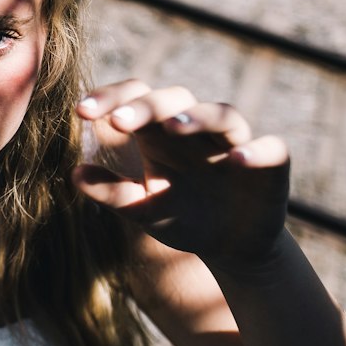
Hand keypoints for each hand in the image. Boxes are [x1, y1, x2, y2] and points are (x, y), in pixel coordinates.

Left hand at [73, 80, 289, 267]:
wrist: (229, 247)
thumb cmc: (181, 216)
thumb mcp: (143, 210)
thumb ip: (112, 192)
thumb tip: (74, 174)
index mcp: (160, 133)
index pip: (134, 99)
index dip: (109, 99)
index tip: (80, 111)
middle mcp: (197, 129)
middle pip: (173, 100)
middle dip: (145, 107)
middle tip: (117, 121)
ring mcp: (234, 142)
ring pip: (221, 114)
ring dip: (197, 118)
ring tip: (172, 128)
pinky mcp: (271, 163)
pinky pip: (270, 147)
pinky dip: (256, 150)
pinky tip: (235, 159)